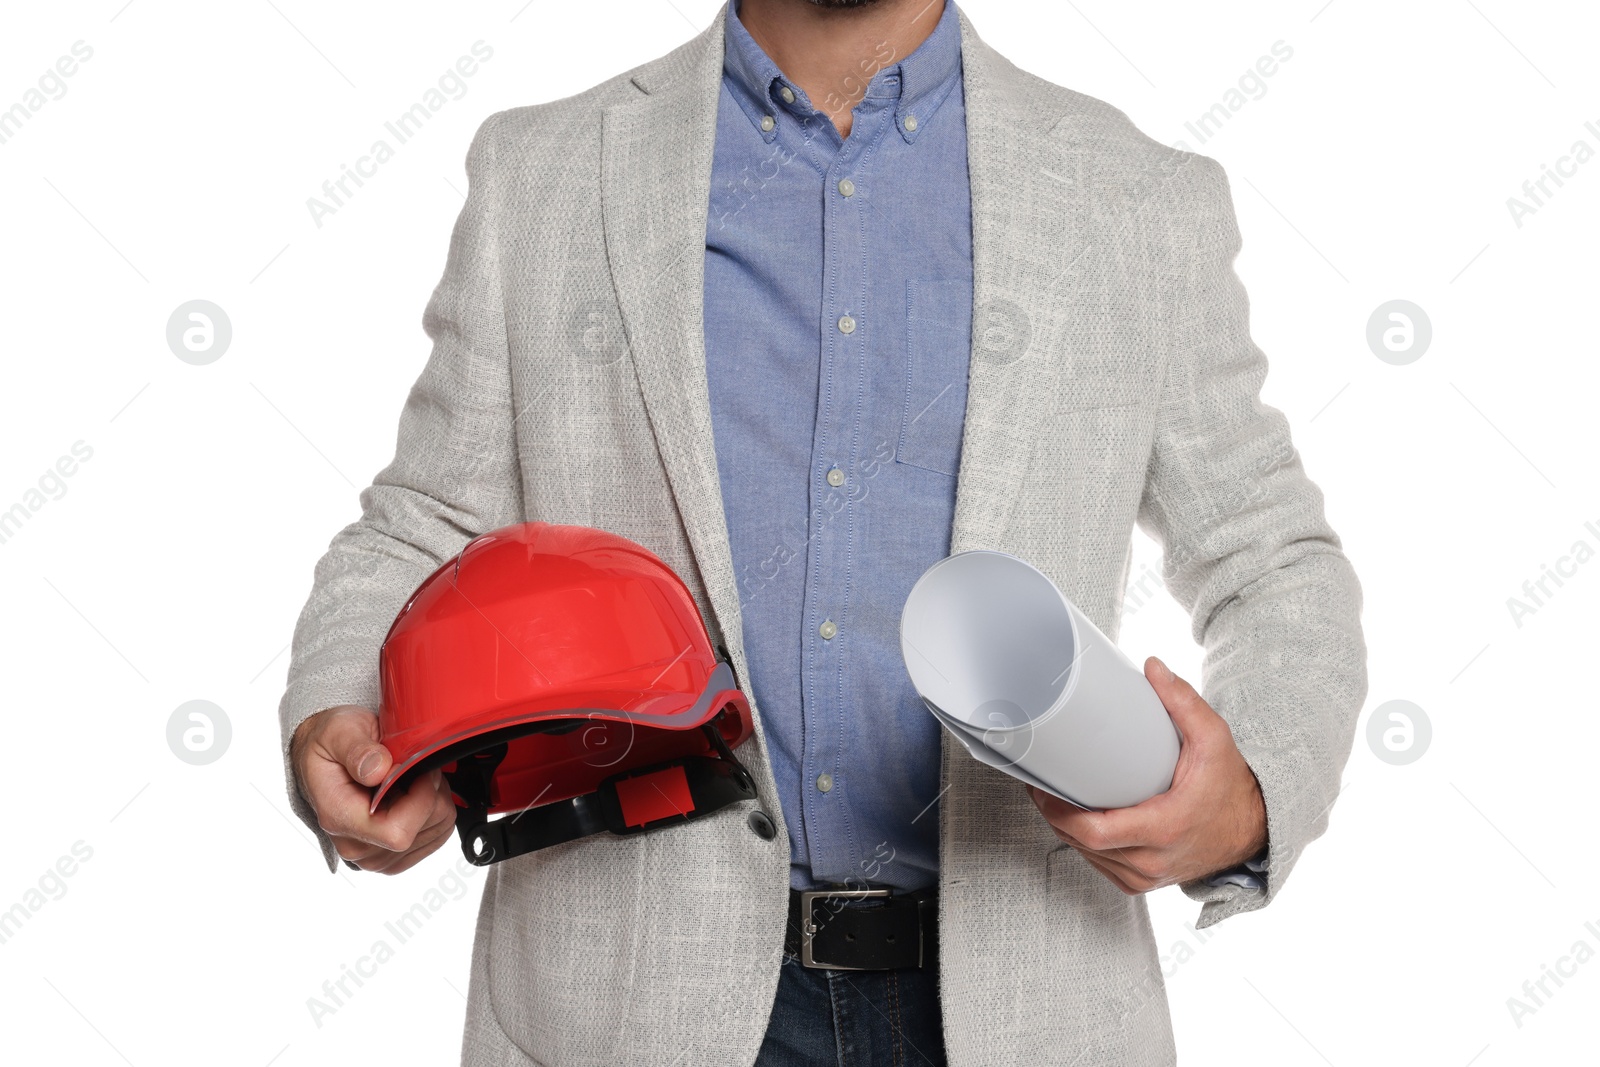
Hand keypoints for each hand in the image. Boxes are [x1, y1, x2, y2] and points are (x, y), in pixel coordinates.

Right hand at [291, 705, 456, 873]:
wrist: (325, 758)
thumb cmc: (330, 747)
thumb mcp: (338, 733)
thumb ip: (358, 751)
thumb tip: (377, 769)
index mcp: (340, 820)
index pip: (398, 832)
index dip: (421, 797)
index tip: (417, 766)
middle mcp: (357, 847)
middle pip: (422, 829)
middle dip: (430, 790)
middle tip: (412, 766)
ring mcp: (377, 855)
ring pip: (437, 829)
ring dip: (434, 797)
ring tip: (409, 778)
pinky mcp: (395, 854)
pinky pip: (438, 834)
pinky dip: (435, 808)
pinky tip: (414, 792)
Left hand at [1028, 656, 1266, 894]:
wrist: (1253, 830)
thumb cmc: (1230, 786)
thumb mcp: (1214, 739)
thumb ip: (1184, 702)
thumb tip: (1153, 668)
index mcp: (1166, 827)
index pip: (1096, 831)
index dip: (1059, 812)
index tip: (1044, 788)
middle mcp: (1153, 860)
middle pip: (1083, 843)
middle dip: (1054, 815)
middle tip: (1040, 784)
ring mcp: (1147, 876)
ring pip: (1088, 857)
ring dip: (1066, 829)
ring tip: (1052, 797)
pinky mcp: (1143, 882)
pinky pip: (1101, 866)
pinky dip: (1085, 845)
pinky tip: (1076, 821)